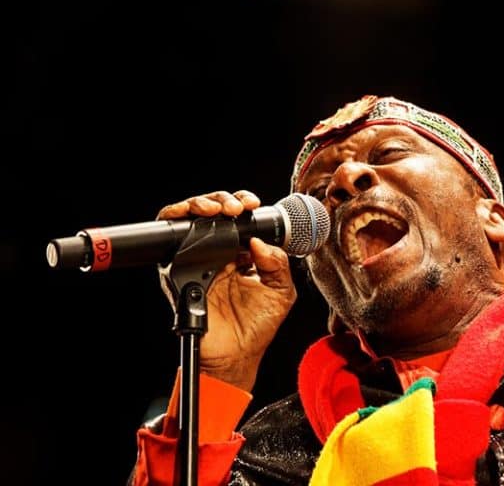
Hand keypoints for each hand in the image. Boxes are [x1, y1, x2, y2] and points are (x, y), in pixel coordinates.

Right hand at [157, 190, 296, 391]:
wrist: (234, 355)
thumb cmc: (256, 327)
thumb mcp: (281, 292)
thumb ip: (278, 263)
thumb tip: (258, 241)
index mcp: (244, 255)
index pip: (241, 220)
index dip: (244, 205)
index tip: (252, 205)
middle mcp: (220, 254)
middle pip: (216, 212)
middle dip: (225, 200)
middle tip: (236, 208)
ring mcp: (198, 260)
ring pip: (193, 218)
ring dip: (202, 204)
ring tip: (217, 210)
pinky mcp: (178, 270)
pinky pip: (170, 238)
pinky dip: (176, 218)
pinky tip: (191, 216)